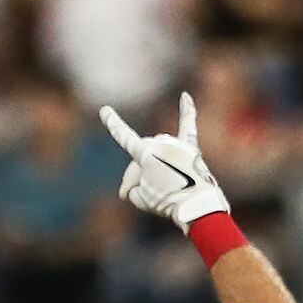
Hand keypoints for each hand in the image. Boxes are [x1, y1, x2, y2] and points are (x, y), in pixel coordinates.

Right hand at [100, 93, 229, 231]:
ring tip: (158, 187)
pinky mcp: (192, 149)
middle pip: (141, 152)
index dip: (114, 124)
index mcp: (147, 154)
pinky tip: (185, 96)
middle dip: (135, 174)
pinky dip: (188, 111)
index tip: (105, 110)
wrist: (197, 206)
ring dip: (153, 165)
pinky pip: (188, 127)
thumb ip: (134, 184)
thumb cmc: (167, 203)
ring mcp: (177, 145)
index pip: (125, 137)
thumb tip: (142, 176)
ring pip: (158, 149)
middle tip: (130, 192)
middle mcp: (163, 144)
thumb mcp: (140, 197)